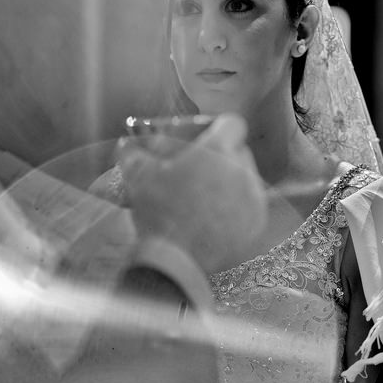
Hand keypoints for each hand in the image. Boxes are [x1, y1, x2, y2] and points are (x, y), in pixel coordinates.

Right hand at [117, 114, 266, 273]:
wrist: (175, 259)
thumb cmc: (158, 211)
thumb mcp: (138, 176)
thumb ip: (134, 153)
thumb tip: (125, 144)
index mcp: (219, 150)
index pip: (233, 124)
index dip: (219, 128)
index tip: (207, 137)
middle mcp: (243, 169)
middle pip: (239, 152)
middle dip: (222, 156)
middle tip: (201, 168)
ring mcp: (253, 196)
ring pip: (246, 178)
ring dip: (229, 181)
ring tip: (205, 195)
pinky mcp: (257, 220)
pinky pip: (250, 204)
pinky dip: (237, 206)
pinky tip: (215, 215)